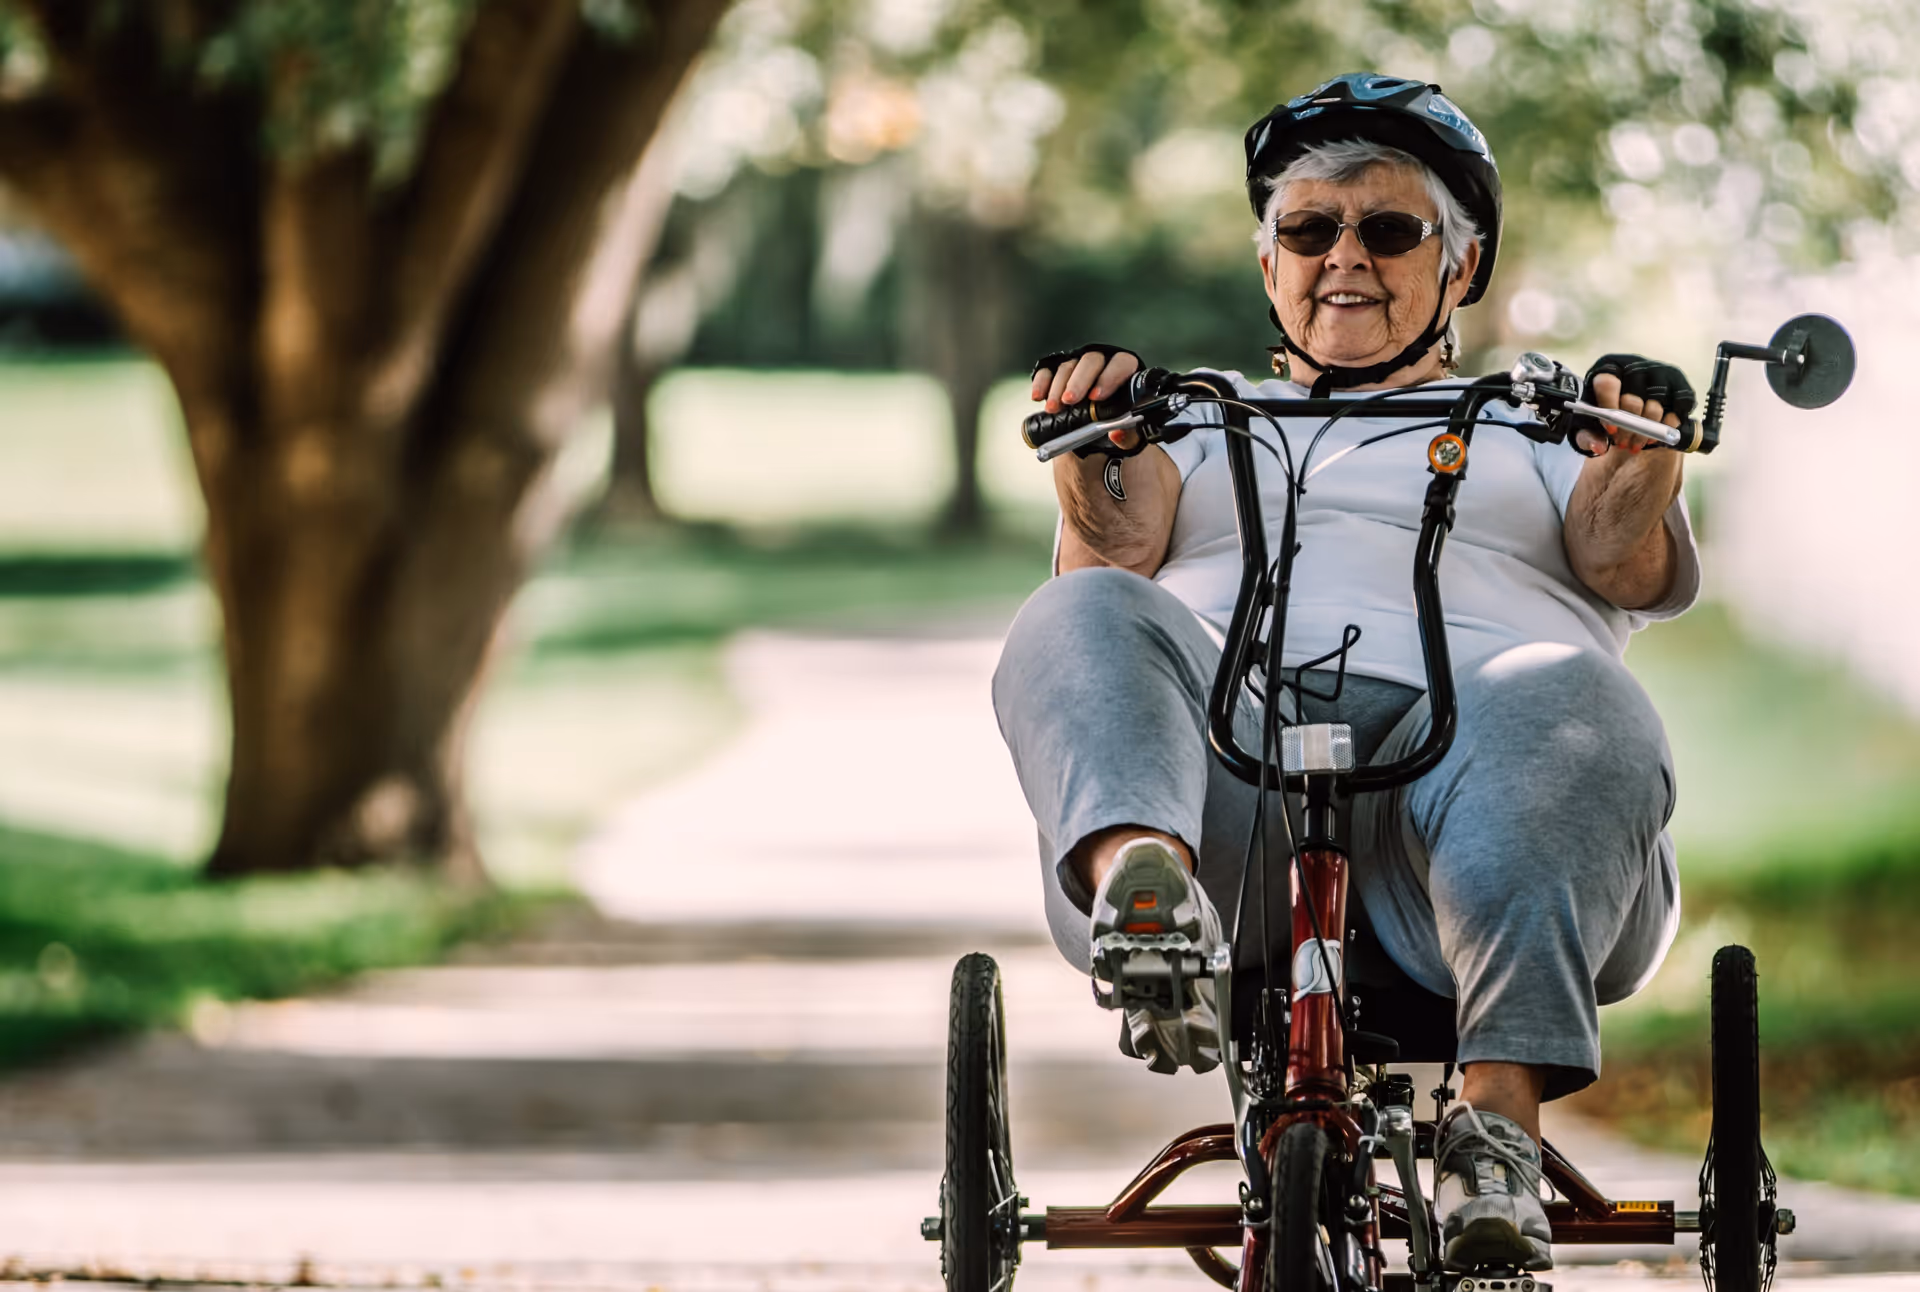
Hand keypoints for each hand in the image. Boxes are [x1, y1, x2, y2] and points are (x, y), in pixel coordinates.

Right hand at [1030, 343, 1142, 453]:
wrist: (1094, 434)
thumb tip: (1117, 434)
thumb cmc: (1115, 428)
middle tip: (1069, 401)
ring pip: (1068, 366)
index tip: (1096, 397)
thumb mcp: (1127, 437)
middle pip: (1091, 360)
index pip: (1122, 364)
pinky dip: (1041, 383)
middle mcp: (1102, 365)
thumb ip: (1128, 438)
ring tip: (1054, 409)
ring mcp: (1078, 367)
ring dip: (1058, 388)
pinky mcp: (1057, 373)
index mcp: (1126, 375)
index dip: (1109, 378)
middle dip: (1078, 381)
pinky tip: (1038, 397)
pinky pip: (1047, 370)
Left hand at [1572, 354, 1694, 455]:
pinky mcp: (1678, 381)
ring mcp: (1658, 372)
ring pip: (1656, 405)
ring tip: (1639, 444)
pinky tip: (1660, 434)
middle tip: (1623, 444)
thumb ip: (1588, 435)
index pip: (1608, 384)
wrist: (1628, 401)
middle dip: (1628, 429)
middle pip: (1633, 400)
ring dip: (1648, 430)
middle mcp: (1635, 366)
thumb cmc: (1605, 409)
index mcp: (1608, 368)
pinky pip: (1680, 404)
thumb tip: (1599, 447)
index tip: (1610, 430)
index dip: (1609, 409)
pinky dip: (1671, 423)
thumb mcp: (1590, 421)